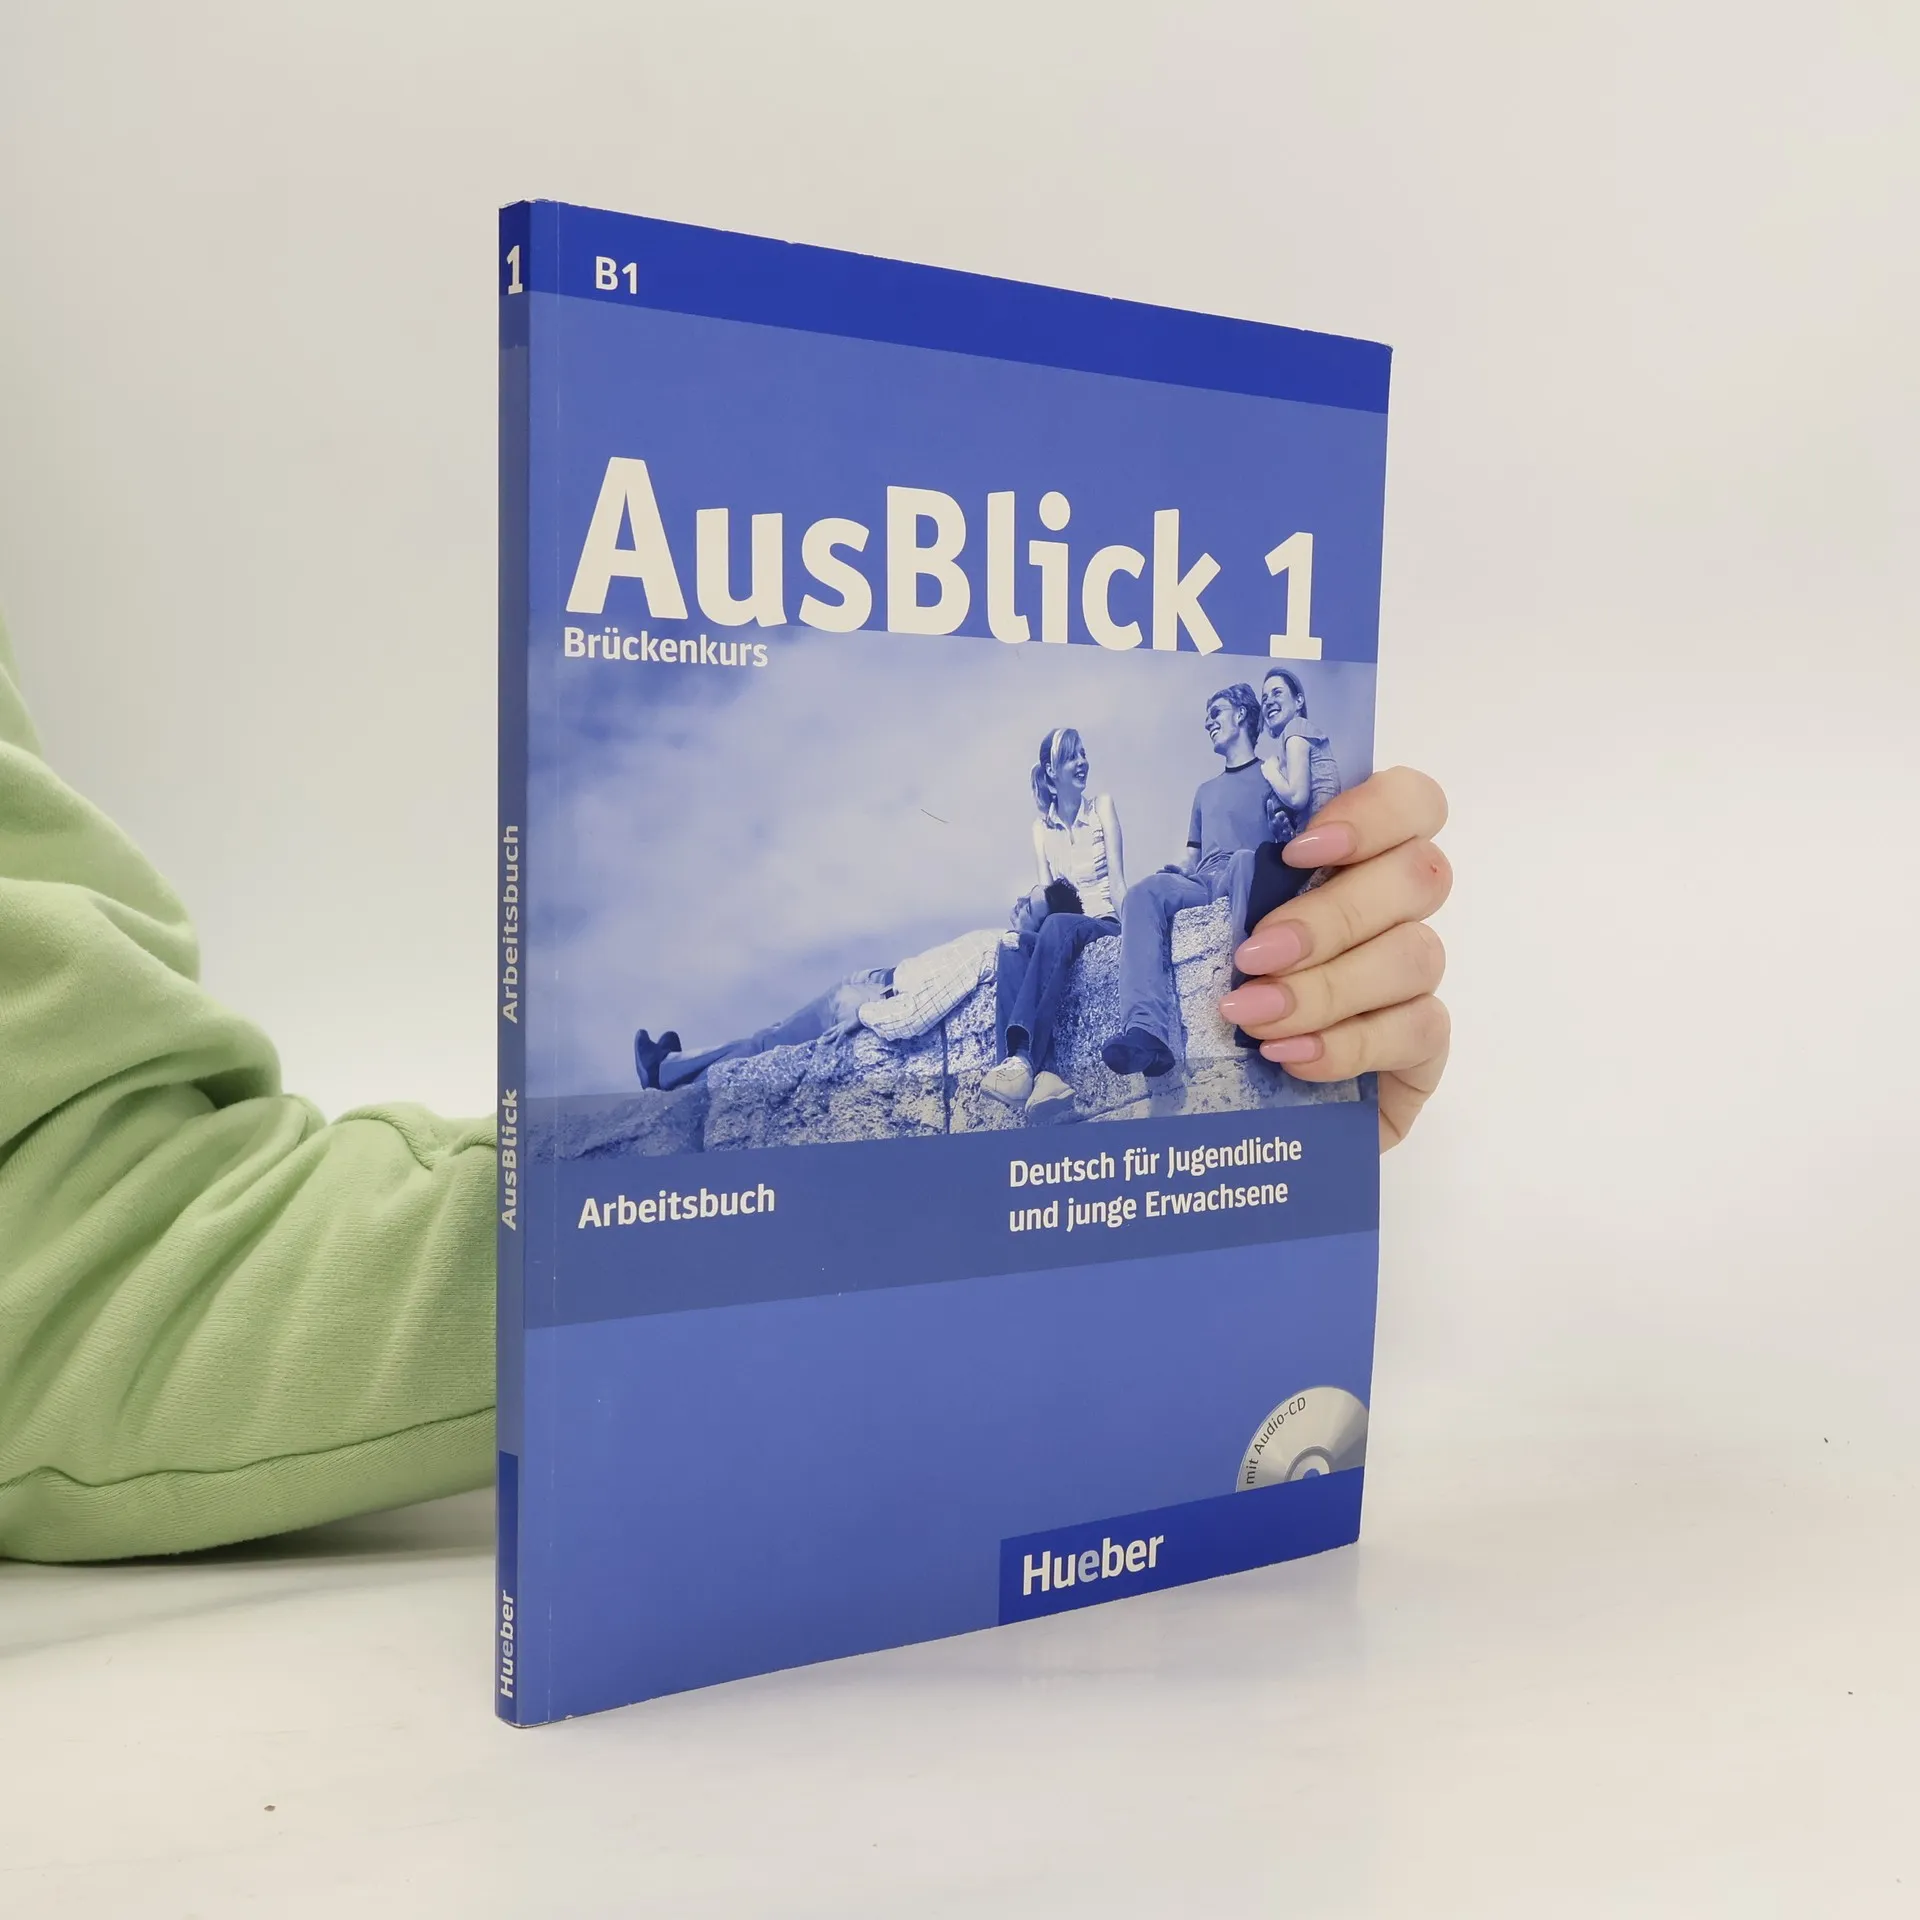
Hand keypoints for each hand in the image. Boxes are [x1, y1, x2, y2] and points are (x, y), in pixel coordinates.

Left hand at [1217, 768, 1449, 1150]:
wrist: (1223, 1121)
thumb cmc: (1204, 1012)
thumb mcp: (1189, 945)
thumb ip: (1201, 895)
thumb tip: (1162, 871)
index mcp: (1349, 865)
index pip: (1411, 804)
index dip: (1374, 813)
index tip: (1299, 851)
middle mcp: (1395, 915)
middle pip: (1416, 878)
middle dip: (1328, 917)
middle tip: (1253, 956)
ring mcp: (1414, 983)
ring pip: (1417, 955)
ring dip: (1328, 986)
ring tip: (1254, 1017)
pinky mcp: (1422, 1050)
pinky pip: (1418, 1030)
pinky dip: (1349, 1042)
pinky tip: (1290, 1058)